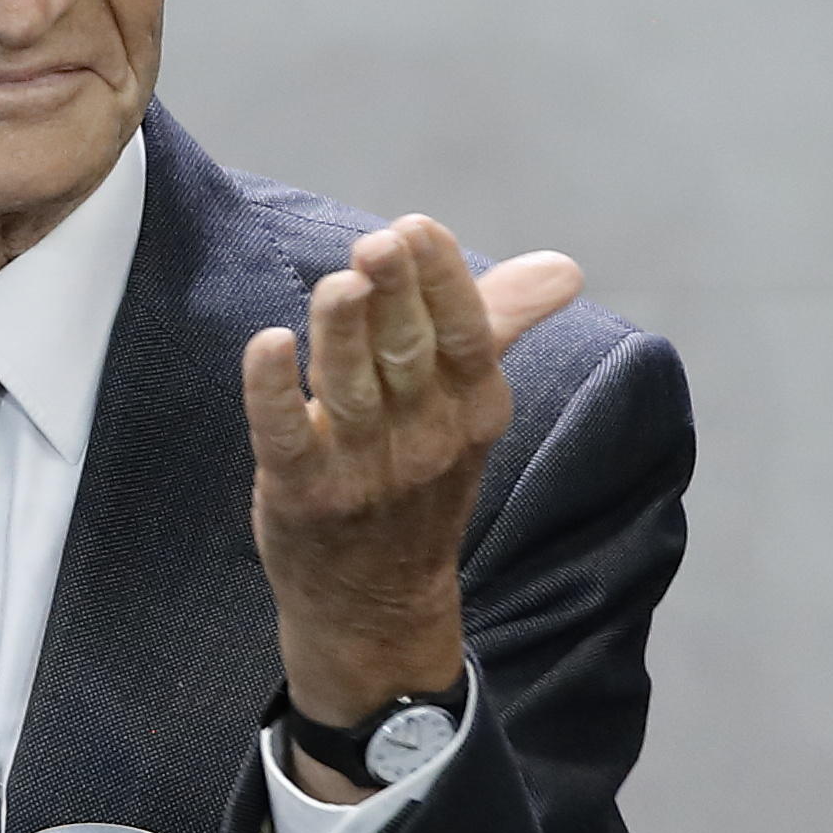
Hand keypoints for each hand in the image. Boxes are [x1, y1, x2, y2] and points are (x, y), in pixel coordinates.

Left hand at [240, 216, 581, 754]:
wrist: (377, 605)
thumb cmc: (420, 479)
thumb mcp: (471, 408)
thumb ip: (501, 324)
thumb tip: (564, 268)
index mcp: (472, 410)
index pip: (466, 337)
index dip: (443, 282)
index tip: (419, 227)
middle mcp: (425, 440)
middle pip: (409, 356)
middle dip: (395, 297)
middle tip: (378, 243)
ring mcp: (363, 473)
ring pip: (351, 391)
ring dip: (342, 333)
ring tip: (339, 283)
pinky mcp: (301, 497)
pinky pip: (286, 439)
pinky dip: (273, 393)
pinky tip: (268, 344)